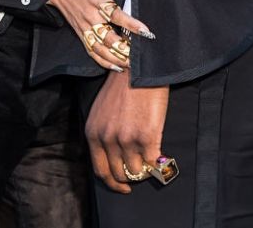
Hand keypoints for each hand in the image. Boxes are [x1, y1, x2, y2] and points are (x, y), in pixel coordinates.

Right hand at [47, 0, 153, 70]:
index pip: (115, 14)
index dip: (130, 24)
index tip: (145, 31)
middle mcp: (90, 15)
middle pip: (108, 37)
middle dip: (124, 48)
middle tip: (140, 54)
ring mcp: (85, 26)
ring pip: (100, 48)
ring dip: (115, 57)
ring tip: (131, 64)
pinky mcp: (81, 33)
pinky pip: (91, 50)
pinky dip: (103, 61)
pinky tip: (116, 66)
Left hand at [85, 69, 169, 193]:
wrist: (137, 67)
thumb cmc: (121, 87)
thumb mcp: (101, 112)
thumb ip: (103, 134)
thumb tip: (115, 158)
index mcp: (93, 133)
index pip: (100, 170)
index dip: (113, 182)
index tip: (123, 186)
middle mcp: (108, 139)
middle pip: (118, 174)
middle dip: (130, 177)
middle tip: (139, 171)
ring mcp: (128, 140)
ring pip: (137, 171)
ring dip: (144, 167)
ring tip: (149, 157)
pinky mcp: (148, 137)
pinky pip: (153, 161)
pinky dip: (157, 160)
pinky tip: (159, 152)